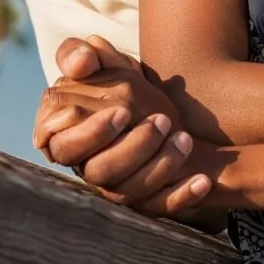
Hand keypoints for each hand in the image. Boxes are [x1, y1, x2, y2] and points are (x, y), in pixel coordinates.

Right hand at [32, 36, 195, 205]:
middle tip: (162, 120)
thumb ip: (80, 55)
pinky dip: (181, 196)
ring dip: (159, 166)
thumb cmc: (123, 87)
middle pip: (98, 172)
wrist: (169, 111)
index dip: (90, 133)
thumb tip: (79, 62)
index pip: (62, 147)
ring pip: (130, 192)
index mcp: (66, 137)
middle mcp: (88, 167)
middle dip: (131, 148)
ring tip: (184, 138)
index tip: (123, 110)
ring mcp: (117, 188)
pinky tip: (202, 181)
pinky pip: (161, 209)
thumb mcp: (103, 64)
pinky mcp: (147, 202)